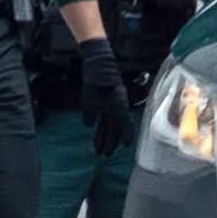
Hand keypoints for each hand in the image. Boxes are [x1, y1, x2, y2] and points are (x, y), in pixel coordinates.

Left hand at [79, 38, 135, 154]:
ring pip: (109, 125)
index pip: (123, 121)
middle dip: (110, 142)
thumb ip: (89, 109)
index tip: (127, 144)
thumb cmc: (96, 75)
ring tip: (99, 152)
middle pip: (115, 127)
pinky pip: (104, 120)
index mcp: (118, 102)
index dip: (126, 133)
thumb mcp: (89, 93)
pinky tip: (97, 138)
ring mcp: (112, 105)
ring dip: (104, 138)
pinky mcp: (106, 103)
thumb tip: (88, 124)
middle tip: (106, 155)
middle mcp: (117, 106)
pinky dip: (100, 130)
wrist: (98, 61)